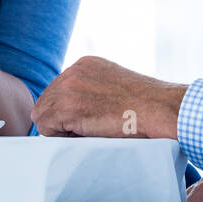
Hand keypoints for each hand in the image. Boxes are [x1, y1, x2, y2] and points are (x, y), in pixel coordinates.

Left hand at [31, 55, 187, 138]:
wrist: (160, 108)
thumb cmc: (146, 106)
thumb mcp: (115, 87)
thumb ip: (93, 90)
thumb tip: (76, 111)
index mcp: (85, 64)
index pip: (57, 91)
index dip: (69, 112)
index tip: (89, 119)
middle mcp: (73, 70)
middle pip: (46, 102)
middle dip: (61, 120)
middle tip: (90, 129)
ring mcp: (68, 86)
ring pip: (42, 114)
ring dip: (62, 129)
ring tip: (91, 131)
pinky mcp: (67, 105)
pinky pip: (45, 127)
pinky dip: (61, 137)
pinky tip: (87, 133)